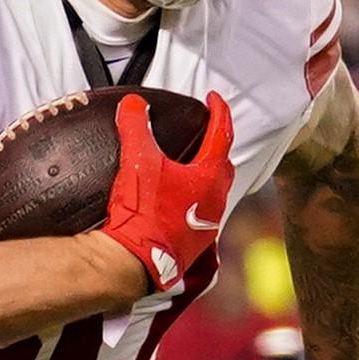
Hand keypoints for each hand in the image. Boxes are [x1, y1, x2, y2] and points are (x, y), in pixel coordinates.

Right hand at [97, 90, 235, 292]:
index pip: (222, 134)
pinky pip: (199, 214)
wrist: (135, 260)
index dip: (219, 111)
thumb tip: (134, 104)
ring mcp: (206, 225)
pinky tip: (175, 201)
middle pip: (223, 166)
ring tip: (188, 167)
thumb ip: (136, 127)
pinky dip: (192, 201)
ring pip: (213, 192)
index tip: (214, 99)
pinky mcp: (193, 243)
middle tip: (205, 134)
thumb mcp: (138, 161)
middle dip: (216, 147)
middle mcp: (215, 201)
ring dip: (204, 177)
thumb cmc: (144, 213)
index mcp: (209, 177)